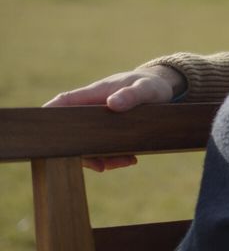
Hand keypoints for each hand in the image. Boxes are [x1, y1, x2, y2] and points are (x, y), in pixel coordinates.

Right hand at [43, 65, 184, 171]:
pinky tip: (131, 159)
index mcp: (94, 93)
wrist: (162, 88)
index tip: (44, 136)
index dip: (49, 116)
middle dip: (82, 151)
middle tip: (102, 165)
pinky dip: (113, 156)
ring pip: (87, 143)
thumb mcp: (146, 89)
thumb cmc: (151, 85)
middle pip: (72, 131)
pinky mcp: (108, 130)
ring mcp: (98, 120)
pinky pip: (103, 147)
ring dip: (102, 157)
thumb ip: (132, 95)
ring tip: (126, 161)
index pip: (63, 103)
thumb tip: (111, 104)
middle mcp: (91, 108)